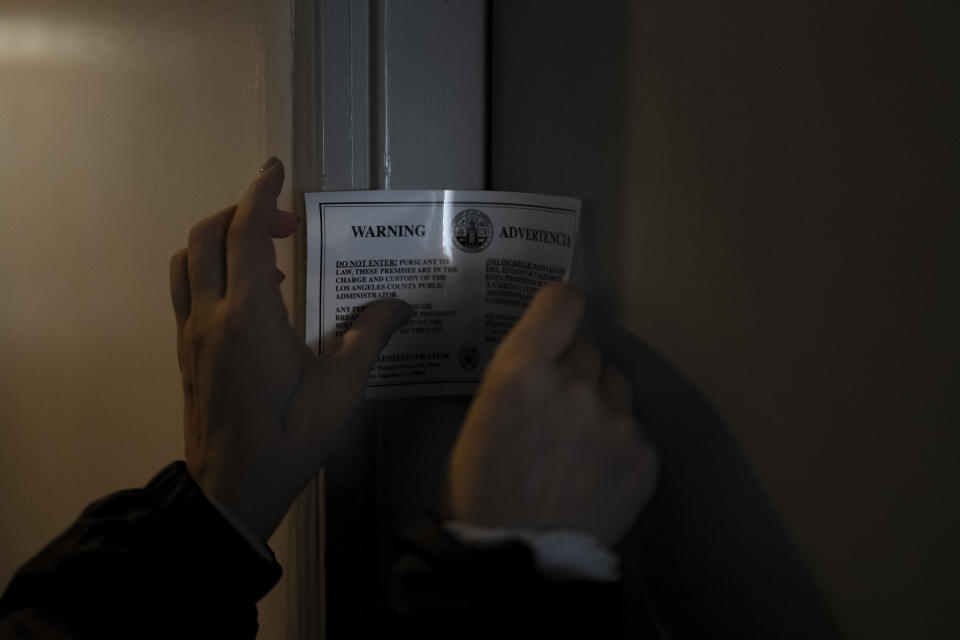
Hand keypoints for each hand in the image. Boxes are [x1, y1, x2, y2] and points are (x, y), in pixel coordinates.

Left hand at [169, 158, 410, 540]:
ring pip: (187, 261)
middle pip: (207, 236)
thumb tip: (398, 302)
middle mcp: (211, 314)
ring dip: (219, 239)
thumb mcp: (341, 388)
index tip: (275, 169)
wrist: (231, 489)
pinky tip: (248, 298)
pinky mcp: (185, 353)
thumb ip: (368, 336)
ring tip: (262, 254)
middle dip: (242, 212)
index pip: (245, 234)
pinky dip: (210, 270)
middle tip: (284, 224)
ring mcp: (191, 334)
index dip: (259, 195)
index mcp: (249, 315)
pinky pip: (187, 290)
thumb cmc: (288, 437)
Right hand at [448, 283, 657, 545]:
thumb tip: (538, 368)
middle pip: (588, 349)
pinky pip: (634, 430)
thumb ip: (515, 383)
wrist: (518, 561)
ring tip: (578, 445)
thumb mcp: (479, 421)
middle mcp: (574, 383)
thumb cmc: (479, 492)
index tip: (557, 322)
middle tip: (555, 409)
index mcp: (522, 371)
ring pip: (616, 386)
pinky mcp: (644, 455)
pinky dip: (619, 445)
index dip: (559, 308)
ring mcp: (615, 419)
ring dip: (600, 402)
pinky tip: (597, 476)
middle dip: (573, 369)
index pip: (561, 302)